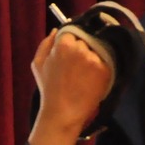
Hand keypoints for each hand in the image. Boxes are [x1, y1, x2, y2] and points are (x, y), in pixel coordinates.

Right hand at [27, 29, 112, 144]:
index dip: (72, 42)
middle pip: (86, 40)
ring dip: (93, 59)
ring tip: (86, 75)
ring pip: (97, 50)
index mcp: (63, 43)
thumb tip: (56, 30)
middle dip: (83, 49)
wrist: (63, 114)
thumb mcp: (38, 64)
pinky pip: (106, 62)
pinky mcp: (105, 69)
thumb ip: (46, 43)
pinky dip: (101, 69)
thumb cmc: (49, 90)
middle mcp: (80, 48)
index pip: (73, 32)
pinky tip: (93, 80)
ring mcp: (94, 58)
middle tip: (78, 67)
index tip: (72, 53)